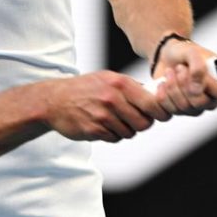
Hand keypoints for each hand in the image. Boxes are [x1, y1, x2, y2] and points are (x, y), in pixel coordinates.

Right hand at [41, 71, 170, 142]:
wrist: (54, 100)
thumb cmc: (84, 88)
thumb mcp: (107, 77)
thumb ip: (131, 86)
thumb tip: (154, 96)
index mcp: (120, 84)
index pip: (153, 104)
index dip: (161, 113)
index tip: (162, 115)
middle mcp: (113, 99)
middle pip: (144, 123)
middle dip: (141, 124)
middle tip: (132, 119)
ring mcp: (103, 116)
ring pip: (130, 133)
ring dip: (124, 130)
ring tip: (112, 120)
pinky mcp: (94, 130)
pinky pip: (114, 139)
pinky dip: (111, 135)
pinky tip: (102, 125)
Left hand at [151, 39, 216, 115]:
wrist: (166, 55)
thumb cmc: (184, 52)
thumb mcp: (192, 52)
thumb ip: (198, 67)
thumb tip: (197, 88)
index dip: (210, 87)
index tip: (194, 72)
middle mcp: (212, 98)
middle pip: (202, 104)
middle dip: (185, 85)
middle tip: (179, 68)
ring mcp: (196, 107)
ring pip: (185, 108)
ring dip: (172, 88)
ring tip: (170, 72)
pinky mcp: (179, 110)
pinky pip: (170, 112)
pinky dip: (163, 97)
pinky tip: (162, 85)